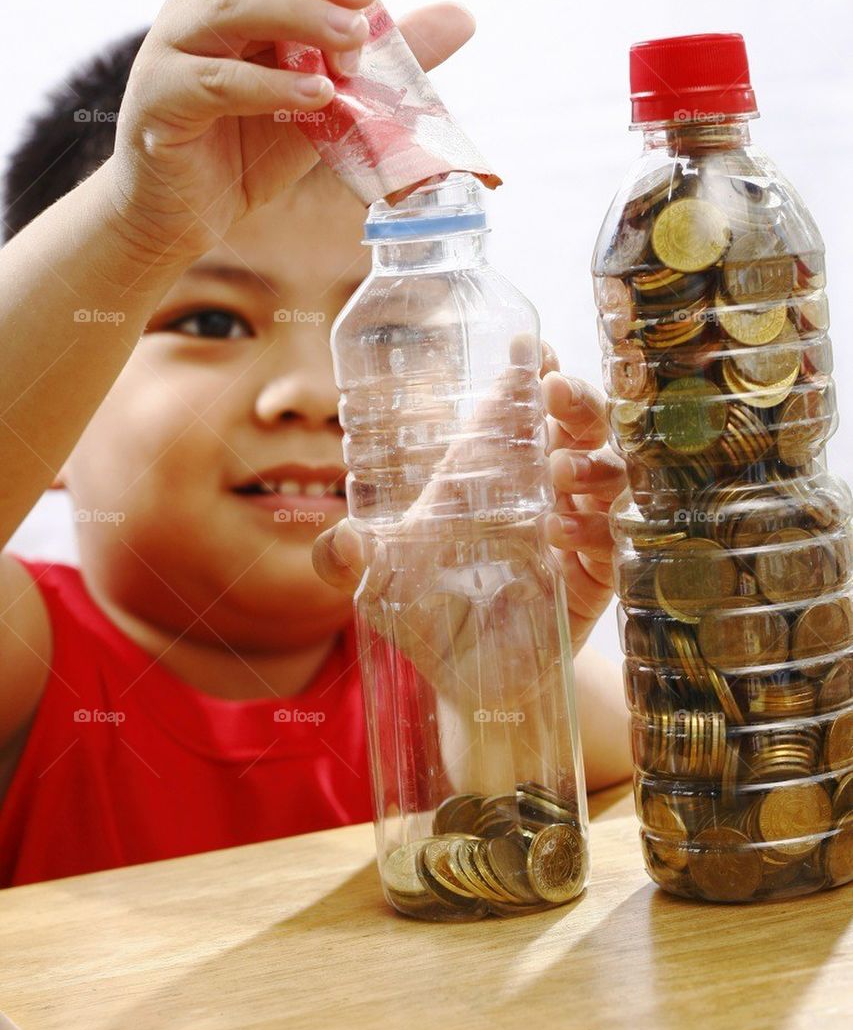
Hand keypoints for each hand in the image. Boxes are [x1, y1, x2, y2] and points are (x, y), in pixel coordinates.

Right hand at [105, 0, 474, 264]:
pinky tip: (316, 96)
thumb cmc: (247, 148)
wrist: (184, 216)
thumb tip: (462, 18)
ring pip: (230, 8)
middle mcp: (193, 12)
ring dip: (299, 20)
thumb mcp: (326, 99)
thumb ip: (381, 60)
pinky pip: (214, 81)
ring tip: (350, 51)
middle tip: (366, 6)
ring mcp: (170, 54)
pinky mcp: (160, 104)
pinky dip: (270, 85)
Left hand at [315, 346, 625, 658]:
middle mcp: (539, 493)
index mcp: (490, 477)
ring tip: (560, 467)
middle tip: (553, 390)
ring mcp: (572, 532)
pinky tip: (561, 530)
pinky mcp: (592, 578)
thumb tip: (338, 538)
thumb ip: (353, 561)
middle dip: (575, 399)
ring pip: (608, 473)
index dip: (528, 374)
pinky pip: (612, 540)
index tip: (530, 346)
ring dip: (590, 459)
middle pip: (577, 425)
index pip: (518, 411)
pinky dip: (593, 528)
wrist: (471, 684)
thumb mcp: (383, 585)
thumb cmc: (431, 616)